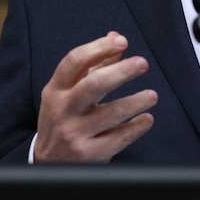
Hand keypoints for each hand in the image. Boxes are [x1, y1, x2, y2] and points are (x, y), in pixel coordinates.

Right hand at [34, 31, 157, 161]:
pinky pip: (118, 139)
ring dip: (136, 102)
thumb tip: (115, 38)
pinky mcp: (89, 154)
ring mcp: (75, 133)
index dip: (99, 48)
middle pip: (94, 84)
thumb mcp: (68, 90)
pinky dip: (136, 127)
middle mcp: (63, 109)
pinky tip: (146, 119)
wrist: (48, 161)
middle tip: (142, 63)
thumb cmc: (63, 116)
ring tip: (152, 95)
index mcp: (56, 89)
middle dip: (121, 71)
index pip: (75, 61)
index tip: (122, 41)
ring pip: (111, 113)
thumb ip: (93, 65)